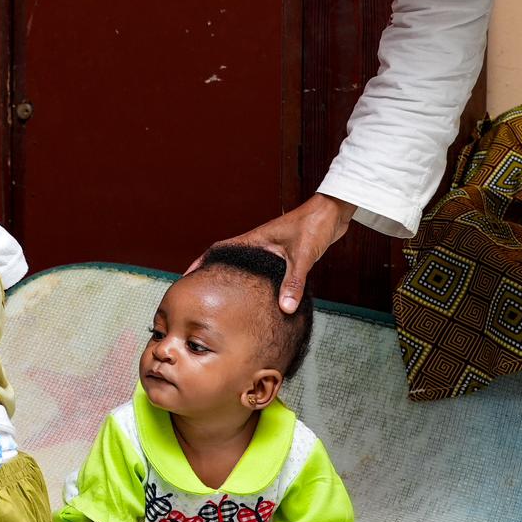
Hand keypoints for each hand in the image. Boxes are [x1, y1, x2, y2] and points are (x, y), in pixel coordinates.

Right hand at [203, 193, 355, 311]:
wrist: (333, 212)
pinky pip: (262, 270)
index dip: (202, 263)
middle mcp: (258, 244)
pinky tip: (258, 294)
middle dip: (213, 274)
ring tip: (224, 297)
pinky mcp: (283, 254)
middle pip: (228, 260)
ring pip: (245, 266)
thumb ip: (293, 282)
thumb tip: (285, 308)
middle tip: (201, 292)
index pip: (220, 250)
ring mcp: (270, 249)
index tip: (188, 278)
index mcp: (255, 240)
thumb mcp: (303, 256)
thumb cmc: (315, 226)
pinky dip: (255, 281)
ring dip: (234, 278)